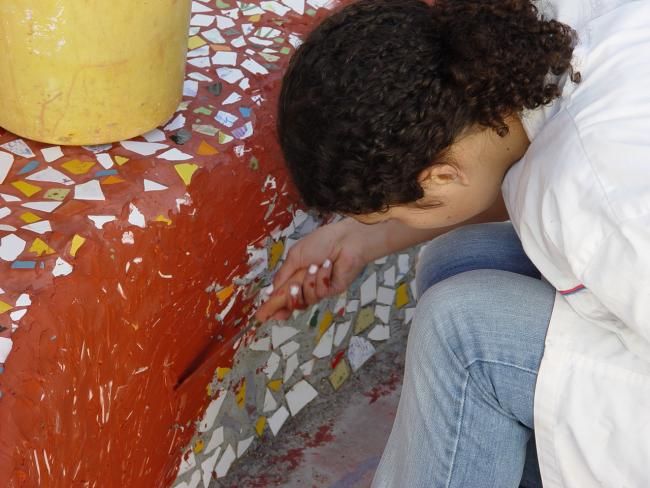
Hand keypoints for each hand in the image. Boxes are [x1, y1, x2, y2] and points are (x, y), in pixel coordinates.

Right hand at [255, 218, 369, 321]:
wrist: (345, 240)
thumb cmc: (322, 242)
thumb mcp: (295, 256)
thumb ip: (282, 275)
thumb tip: (270, 292)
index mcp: (294, 275)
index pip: (281, 295)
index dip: (272, 307)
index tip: (262, 316)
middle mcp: (305, 284)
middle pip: (292, 303)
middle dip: (290, 298)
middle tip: (293, 287)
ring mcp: (318, 288)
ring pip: (306, 299)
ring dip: (308, 283)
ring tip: (314, 267)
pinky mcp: (331, 290)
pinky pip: (320, 292)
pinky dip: (321, 278)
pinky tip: (327, 266)